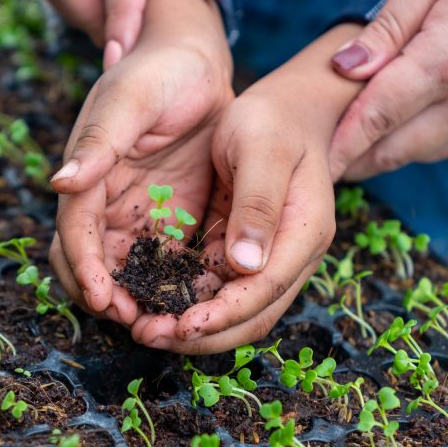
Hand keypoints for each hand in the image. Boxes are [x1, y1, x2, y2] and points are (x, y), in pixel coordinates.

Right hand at [48, 0, 232, 325]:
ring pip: (124, 274)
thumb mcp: (130, 99)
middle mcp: (104, 204)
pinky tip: (191, 305)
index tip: (101, 298)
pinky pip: (162, 265)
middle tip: (134, 320)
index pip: (75, 233)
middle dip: (104, 296)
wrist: (195, 63)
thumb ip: (99, 142)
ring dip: (136, 301)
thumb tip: (59, 182)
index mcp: (87, 178)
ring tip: (162, 324)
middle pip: (89, 264)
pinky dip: (169, 288)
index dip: (85, 268)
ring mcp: (135, 216)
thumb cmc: (159, 72)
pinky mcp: (166, 222)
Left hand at [130, 25, 362, 353]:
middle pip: (251, 317)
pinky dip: (186, 305)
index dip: (222, 315)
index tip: (181, 325)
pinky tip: (151, 306)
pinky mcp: (242, 255)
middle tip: (149, 335)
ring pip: (233, 313)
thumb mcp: (262, 150)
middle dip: (201, 335)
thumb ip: (257, 205)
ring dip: (191, 328)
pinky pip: (216, 292)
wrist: (287, 111)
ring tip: (144, 329)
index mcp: (303, 232)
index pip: (264, 290)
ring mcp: (268, 259)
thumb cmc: (274, 121)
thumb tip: (246, 265)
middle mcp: (291, 256)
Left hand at [329, 0, 447, 179]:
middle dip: (353, 161)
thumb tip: (344, 68)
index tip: (314, 166)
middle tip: (320, 164)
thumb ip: (387, 27)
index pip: (374, 119)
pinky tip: (398, 131)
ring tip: (350, 150)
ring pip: (420, 154)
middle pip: (393, 150)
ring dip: (383, 155)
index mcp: (446, 62)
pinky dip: (418, 144)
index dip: (340, 147)